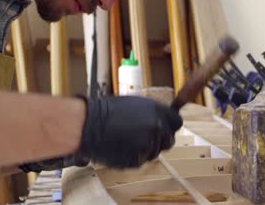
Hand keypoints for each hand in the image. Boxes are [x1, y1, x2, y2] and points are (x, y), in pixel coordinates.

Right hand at [19, 95, 181, 171]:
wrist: (87, 124)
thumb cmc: (106, 111)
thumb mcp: (135, 103)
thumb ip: (153, 112)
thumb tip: (164, 118)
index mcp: (157, 111)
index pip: (177, 122)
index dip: (170, 126)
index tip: (164, 128)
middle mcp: (156, 127)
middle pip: (169, 140)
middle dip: (159, 139)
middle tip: (143, 136)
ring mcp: (147, 144)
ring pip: (155, 152)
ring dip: (145, 148)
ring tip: (126, 139)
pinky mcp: (137, 159)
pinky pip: (141, 160)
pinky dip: (133, 156)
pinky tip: (121, 147)